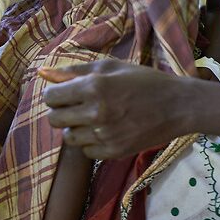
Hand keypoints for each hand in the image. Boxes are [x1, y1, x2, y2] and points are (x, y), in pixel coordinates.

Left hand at [42, 60, 196, 159]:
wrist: (177, 105)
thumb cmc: (142, 80)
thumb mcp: (109, 67)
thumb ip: (73, 70)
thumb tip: (42, 72)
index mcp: (93, 86)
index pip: (51, 97)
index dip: (55, 94)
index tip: (65, 93)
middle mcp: (96, 112)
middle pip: (54, 119)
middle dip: (61, 111)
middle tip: (77, 106)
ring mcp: (105, 134)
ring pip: (68, 138)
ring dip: (75, 128)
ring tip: (92, 118)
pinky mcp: (114, 151)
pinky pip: (86, 152)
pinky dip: (90, 143)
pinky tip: (104, 130)